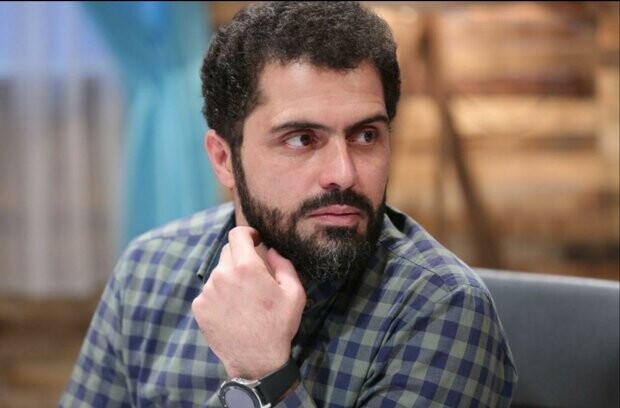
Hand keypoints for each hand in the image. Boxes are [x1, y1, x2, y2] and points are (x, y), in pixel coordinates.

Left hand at [192, 226, 305, 378]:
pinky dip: (219, 295)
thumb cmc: (278, 325)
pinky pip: (209, 292)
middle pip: (228, 252)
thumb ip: (283, 264)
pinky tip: (232, 311)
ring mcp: (207, 291)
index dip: (247, 233)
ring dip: (230, 278)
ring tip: (243, 300)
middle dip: (241, 258)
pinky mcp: (199, 307)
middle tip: (253, 277)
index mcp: (246, 266)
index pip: (237, 234)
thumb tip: (270, 250)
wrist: (257, 360)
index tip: (255, 241)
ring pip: (218, 273)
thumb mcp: (294, 293)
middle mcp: (222, 274)